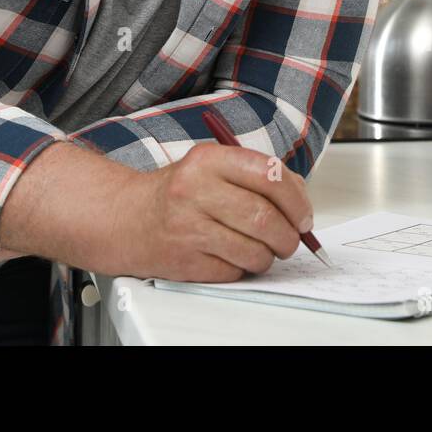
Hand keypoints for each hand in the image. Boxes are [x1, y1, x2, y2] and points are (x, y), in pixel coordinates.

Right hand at [117, 142, 312, 281]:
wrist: (127, 218)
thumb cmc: (179, 192)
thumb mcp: (213, 167)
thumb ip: (256, 175)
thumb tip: (301, 200)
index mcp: (208, 159)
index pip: (269, 175)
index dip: (297, 199)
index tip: (304, 215)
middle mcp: (195, 190)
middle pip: (265, 218)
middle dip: (288, 236)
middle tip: (291, 239)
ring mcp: (188, 228)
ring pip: (254, 251)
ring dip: (268, 256)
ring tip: (262, 249)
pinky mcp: (184, 261)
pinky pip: (233, 272)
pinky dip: (242, 268)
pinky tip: (232, 256)